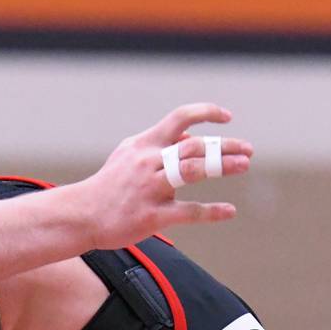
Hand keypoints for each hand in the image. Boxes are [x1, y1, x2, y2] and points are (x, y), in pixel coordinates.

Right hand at [78, 103, 252, 249]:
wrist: (81, 215)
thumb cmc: (109, 185)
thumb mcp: (128, 155)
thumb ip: (161, 145)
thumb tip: (193, 139)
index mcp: (145, 144)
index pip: (180, 118)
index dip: (207, 113)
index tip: (227, 118)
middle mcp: (148, 162)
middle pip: (195, 146)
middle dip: (225, 146)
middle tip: (249, 150)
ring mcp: (150, 189)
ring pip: (193, 171)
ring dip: (223, 165)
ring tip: (244, 165)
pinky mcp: (151, 216)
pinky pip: (188, 212)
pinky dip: (211, 211)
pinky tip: (229, 211)